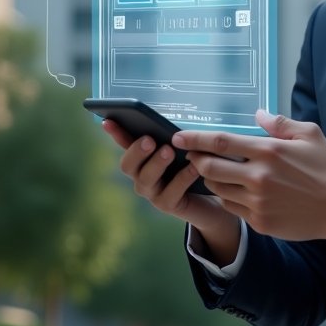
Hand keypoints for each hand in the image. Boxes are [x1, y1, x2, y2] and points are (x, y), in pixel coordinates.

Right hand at [106, 120, 240, 259]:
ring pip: (145, 180)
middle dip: (136, 152)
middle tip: (149, 140)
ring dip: (156, 164)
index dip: (116, 134)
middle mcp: (143, 176)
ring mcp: (153, 192)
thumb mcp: (187, 147)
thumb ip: (177, 139)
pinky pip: (171, 193)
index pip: (125, 144)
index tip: (108, 121)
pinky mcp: (169, 205)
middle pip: (128, 166)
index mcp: (144, 158)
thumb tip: (174, 129)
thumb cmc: (198, 164)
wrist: (216, 195)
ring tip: (169, 151)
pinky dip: (182, 178)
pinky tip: (193, 167)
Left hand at [173, 109, 325, 245]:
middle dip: (196, 160)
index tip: (178, 137)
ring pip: (217, 189)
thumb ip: (280, 123)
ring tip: (215, 172)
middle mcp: (259, 177)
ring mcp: (257, 202)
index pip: (220, 142)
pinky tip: (235, 191)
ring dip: (210, 179)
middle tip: (193, 155)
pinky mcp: (260, 221)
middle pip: (209, 167)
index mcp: (268, 151)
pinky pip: (231, 208)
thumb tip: (257, 114)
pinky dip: (227, 197)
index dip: (194, 139)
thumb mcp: (309, 134)